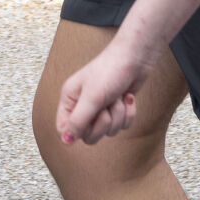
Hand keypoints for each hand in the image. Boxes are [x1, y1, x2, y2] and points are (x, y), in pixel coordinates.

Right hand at [54, 29, 161, 145]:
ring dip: (117, 115)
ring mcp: (100, 108)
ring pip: (108, 130)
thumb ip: (78, 121)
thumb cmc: (109, 71)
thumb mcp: (92, 98)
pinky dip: (128, 113)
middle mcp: (83, 105)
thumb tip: (65, 141)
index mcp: (70, 99)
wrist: (135, 58)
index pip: (64, 128)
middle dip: (102, 123)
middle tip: (105, 107)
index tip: (89, 122)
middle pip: (88, 135)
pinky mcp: (116, 108)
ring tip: (117, 97)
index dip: (76, 131)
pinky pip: (122, 125)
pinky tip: (126, 97)